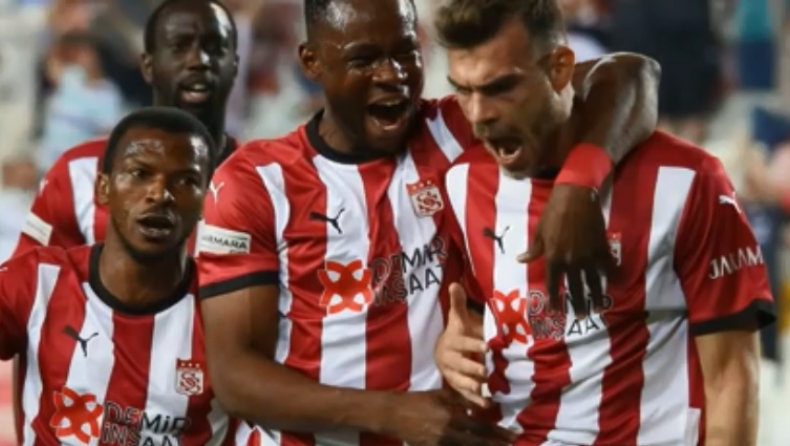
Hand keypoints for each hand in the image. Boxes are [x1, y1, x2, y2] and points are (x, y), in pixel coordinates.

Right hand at [385, 389, 514, 445]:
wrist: (393, 414)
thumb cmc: (419, 400)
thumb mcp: (442, 394)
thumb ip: (463, 399)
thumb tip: (486, 404)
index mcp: (452, 416)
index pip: (481, 427)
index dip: (499, 432)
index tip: (514, 435)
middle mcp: (448, 433)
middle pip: (478, 442)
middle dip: (497, 444)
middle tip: (513, 444)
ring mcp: (440, 444)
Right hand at [435, 283, 488, 407]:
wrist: (443, 352)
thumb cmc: (456, 333)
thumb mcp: (457, 318)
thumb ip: (458, 303)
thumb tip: (454, 283)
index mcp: (450, 342)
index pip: (461, 343)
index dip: (473, 345)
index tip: (487, 347)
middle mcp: (449, 359)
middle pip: (459, 365)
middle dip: (471, 369)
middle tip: (486, 372)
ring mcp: (452, 374)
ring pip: (459, 381)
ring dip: (470, 387)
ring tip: (483, 390)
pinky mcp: (457, 386)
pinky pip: (464, 395)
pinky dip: (474, 401)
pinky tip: (486, 405)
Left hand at [518, 184, 613, 317]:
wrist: (575, 197)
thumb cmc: (553, 213)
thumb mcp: (539, 232)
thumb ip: (534, 250)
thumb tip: (521, 260)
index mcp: (553, 258)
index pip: (553, 284)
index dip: (554, 299)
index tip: (555, 311)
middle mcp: (570, 261)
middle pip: (574, 287)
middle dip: (577, 303)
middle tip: (582, 317)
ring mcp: (587, 255)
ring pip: (593, 281)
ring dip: (596, 295)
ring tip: (598, 307)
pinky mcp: (601, 247)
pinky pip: (608, 265)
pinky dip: (612, 275)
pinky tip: (615, 283)